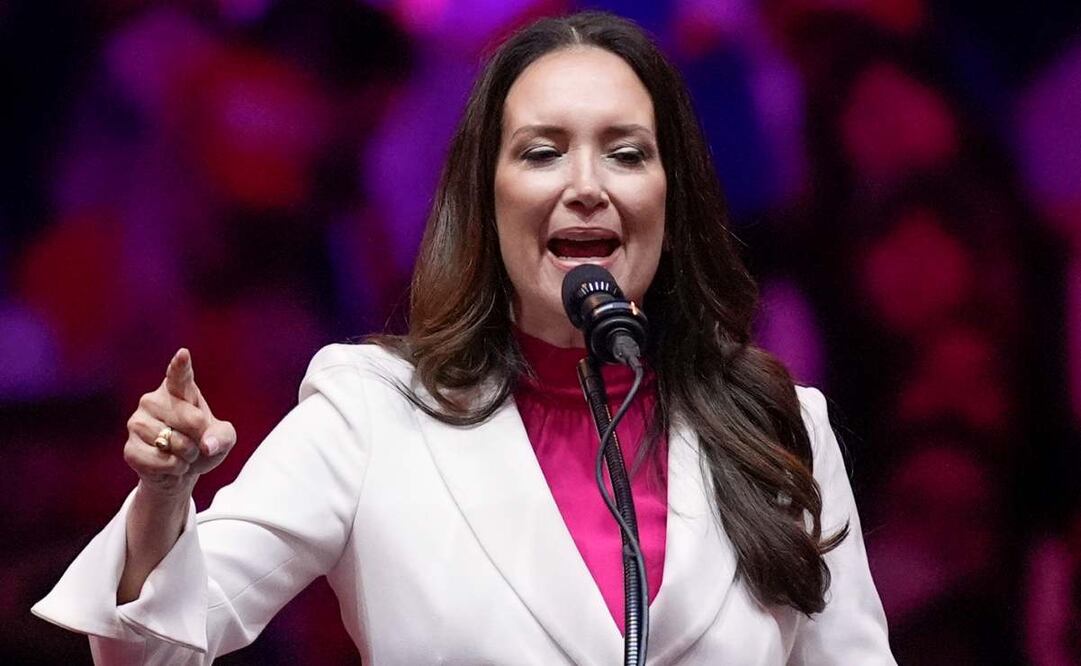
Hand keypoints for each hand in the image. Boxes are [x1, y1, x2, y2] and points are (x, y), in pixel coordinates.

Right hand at [123, 348, 235, 498]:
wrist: (180, 471)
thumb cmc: (202, 445)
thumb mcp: (223, 439)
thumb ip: (222, 437)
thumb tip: (207, 445)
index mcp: (178, 390)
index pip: (179, 375)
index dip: (180, 365)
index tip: (183, 354)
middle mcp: (153, 401)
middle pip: (191, 419)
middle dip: (200, 438)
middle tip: (194, 442)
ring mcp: (137, 423)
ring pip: (174, 443)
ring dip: (187, 456)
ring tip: (181, 453)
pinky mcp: (129, 448)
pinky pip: (160, 461)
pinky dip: (174, 469)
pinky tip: (169, 465)